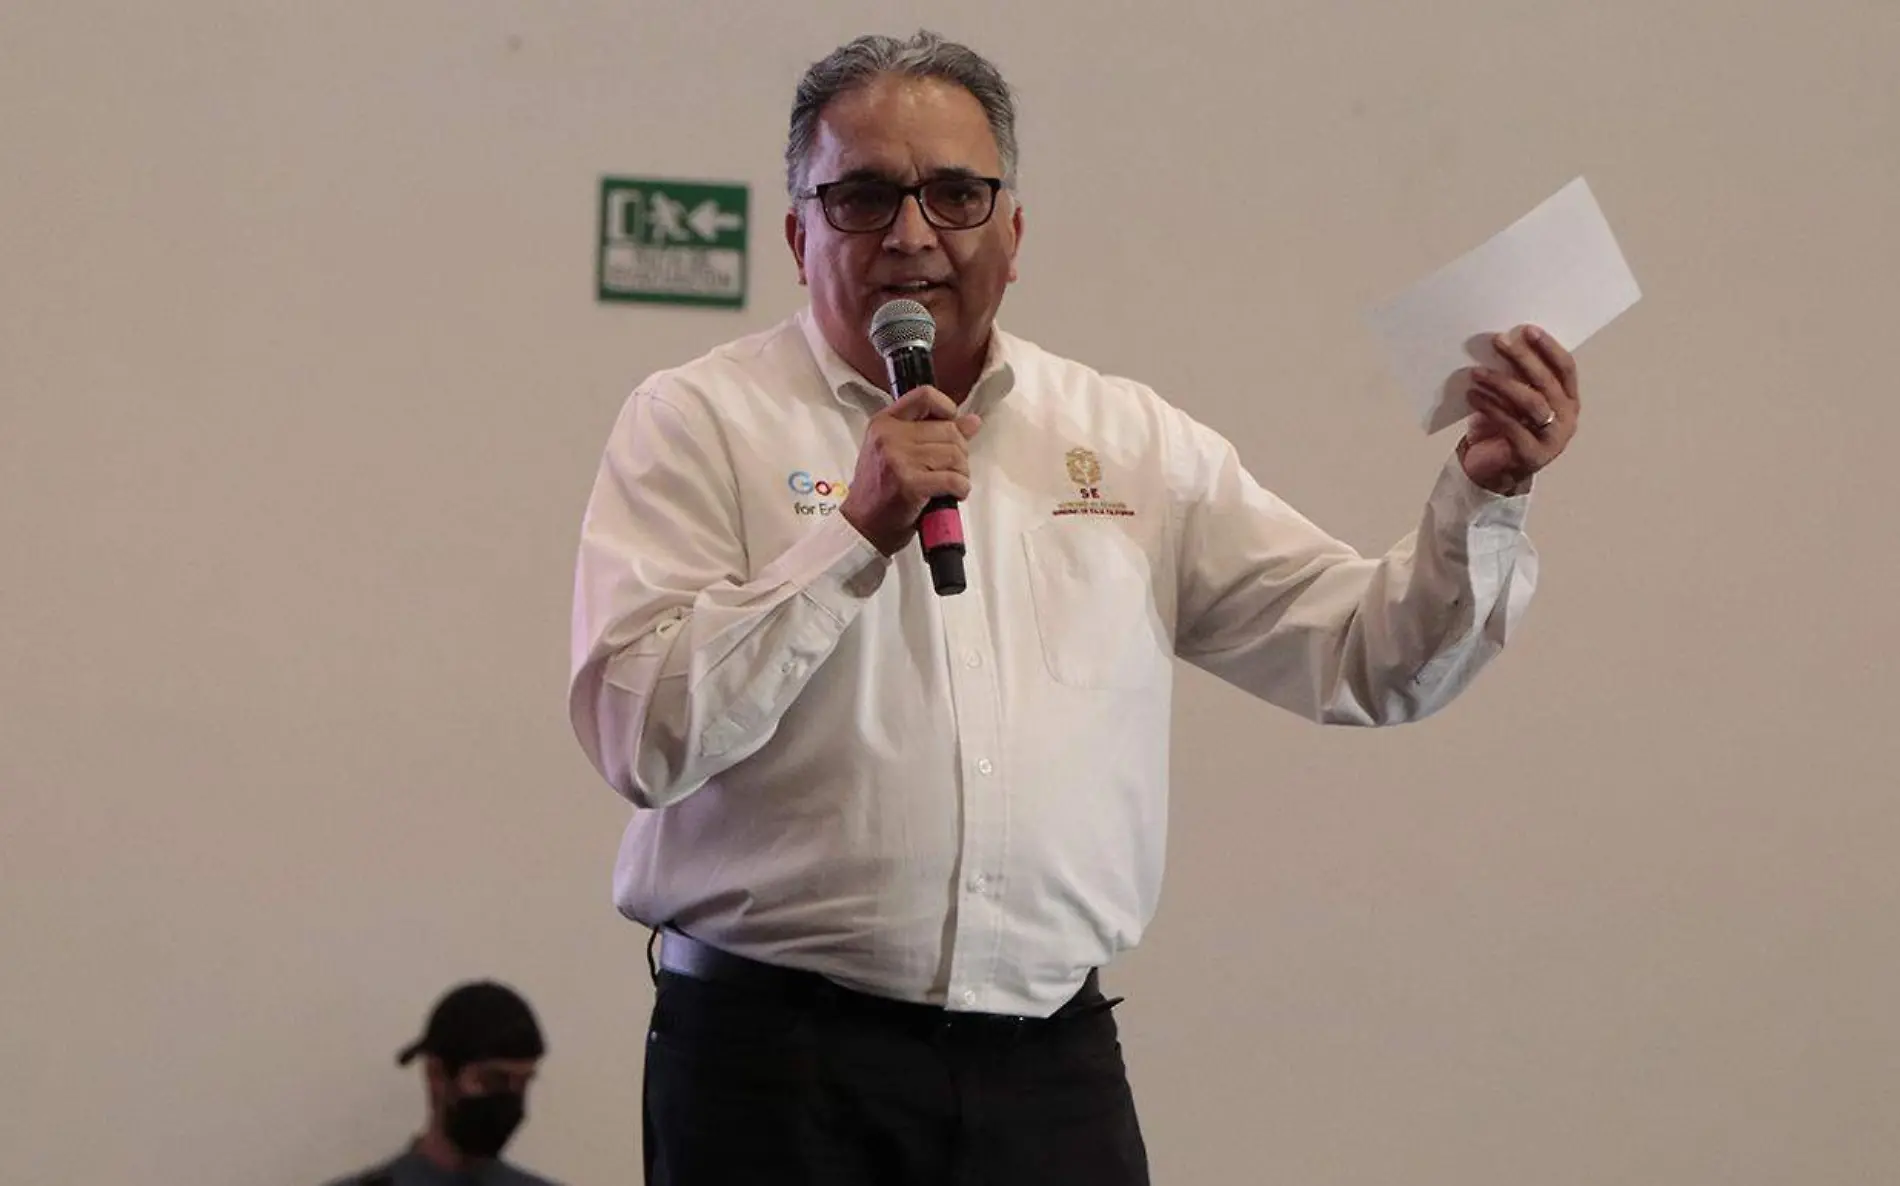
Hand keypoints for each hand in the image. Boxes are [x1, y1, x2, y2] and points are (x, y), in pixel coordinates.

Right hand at [840, 387, 981, 554]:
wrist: (863, 525)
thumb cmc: (880, 490)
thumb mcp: (897, 452)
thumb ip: (932, 432)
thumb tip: (972, 421)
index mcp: (884, 422)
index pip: (925, 396)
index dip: (947, 408)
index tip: (951, 426)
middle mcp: (889, 436)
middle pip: (948, 429)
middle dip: (960, 451)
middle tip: (952, 468)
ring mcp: (899, 459)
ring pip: (954, 454)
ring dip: (962, 472)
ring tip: (952, 482)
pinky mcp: (910, 484)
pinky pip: (953, 479)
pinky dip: (961, 488)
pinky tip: (954, 494)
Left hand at [1459, 324, 1579, 494]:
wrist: (1495, 471)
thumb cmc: (1505, 428)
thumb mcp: (1514, 399)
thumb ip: (1517, 377)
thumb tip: (1502, 343)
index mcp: (1568, 400)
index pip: (1565, 368)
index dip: (1548, 348)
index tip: (1527, 330)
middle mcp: (1566, 418)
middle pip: (1546, 382)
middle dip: (1522, 358)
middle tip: (1499, 342)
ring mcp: (1552, 439)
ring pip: (1531, 403)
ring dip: (1502, 383)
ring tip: (1476, 372)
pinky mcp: (1531, 454)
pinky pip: (1511, 425)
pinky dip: (1490, 407)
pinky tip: (1473, 395)